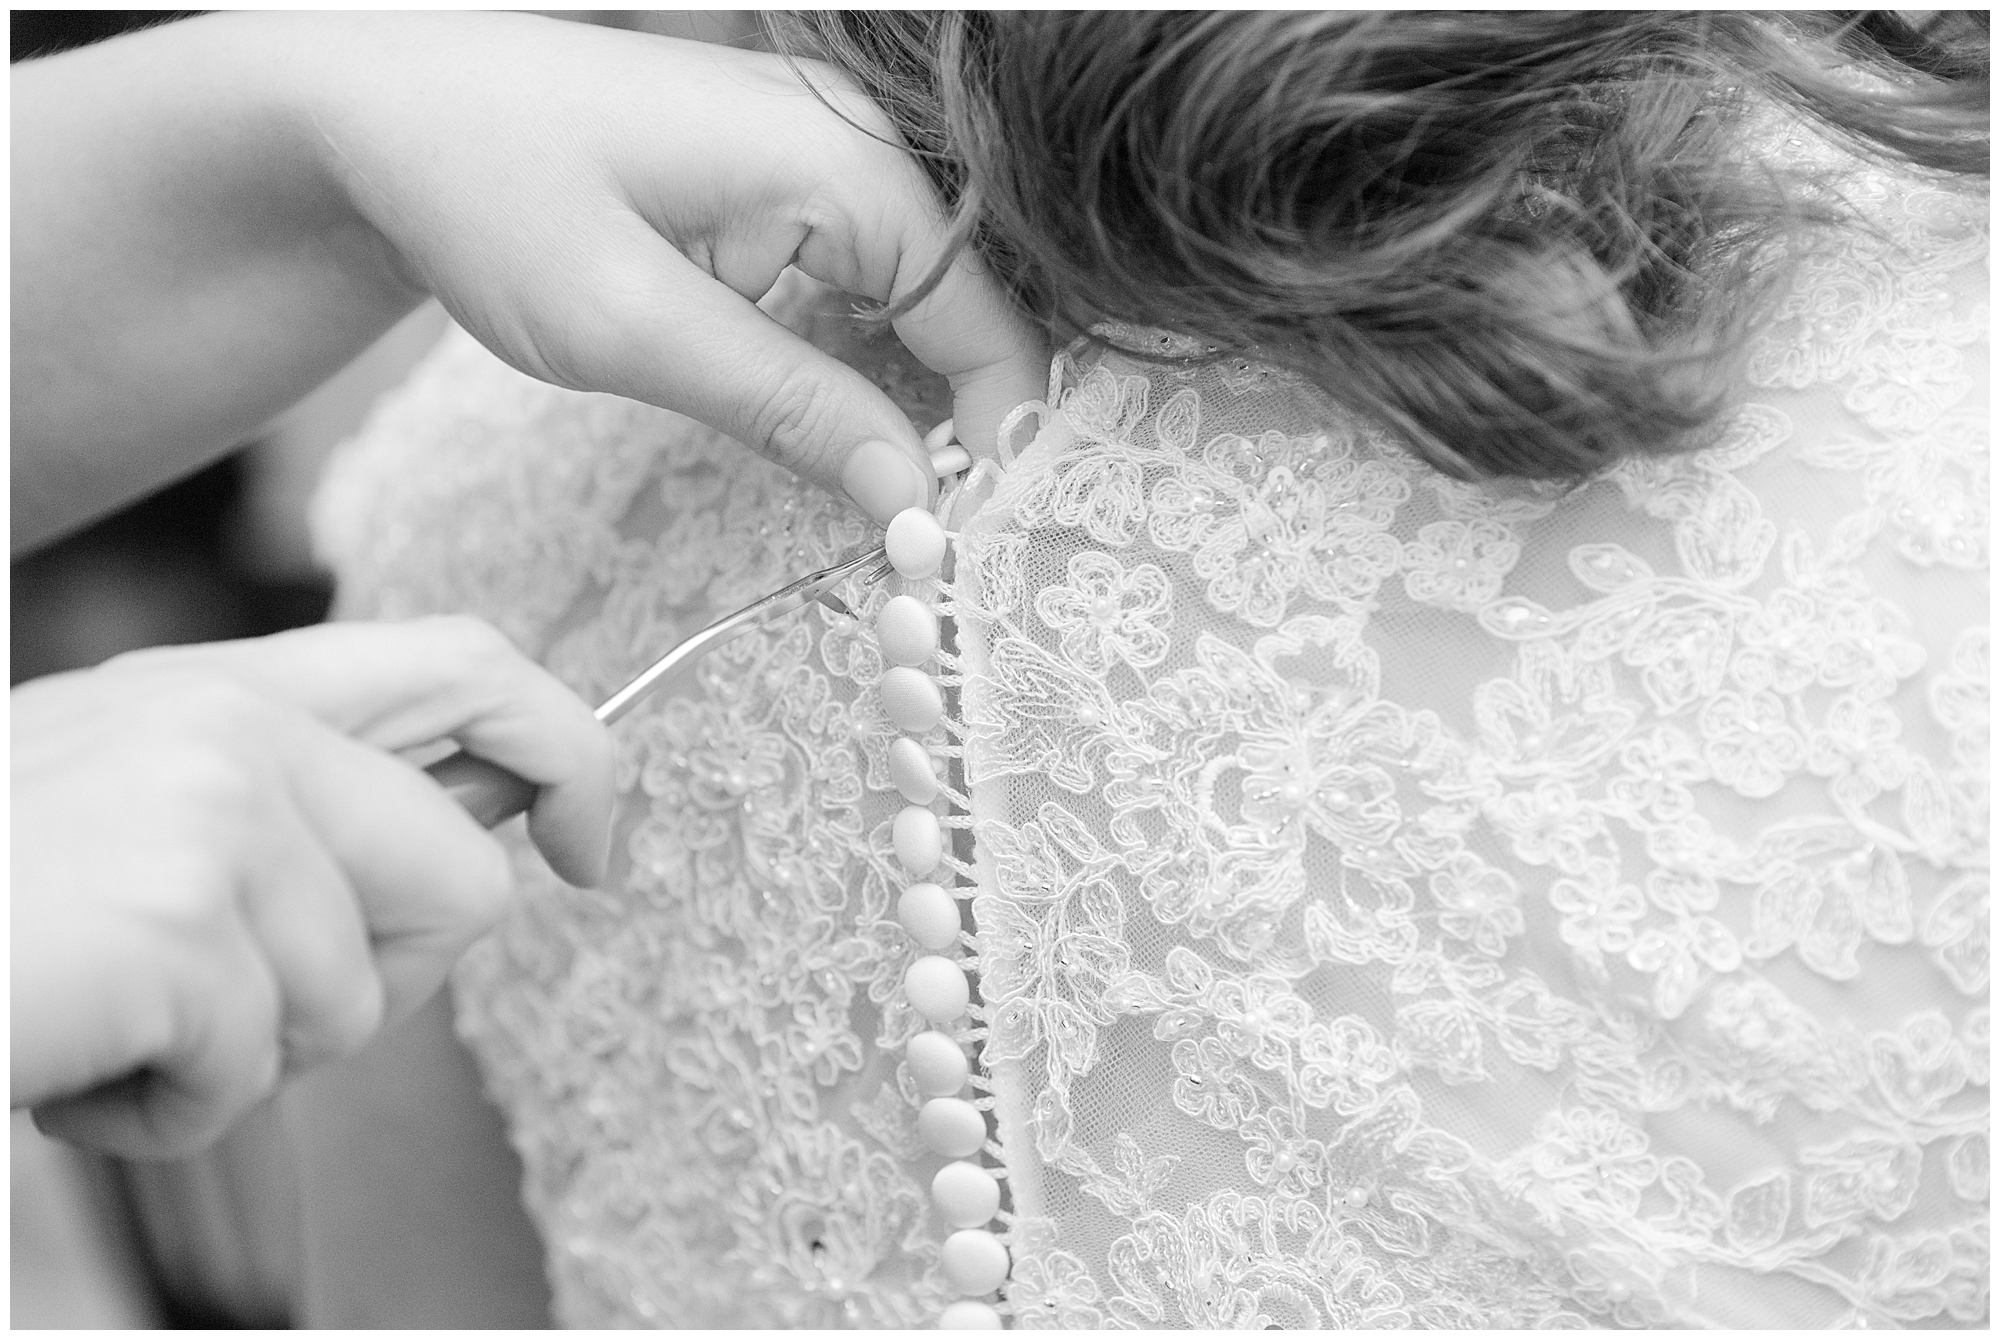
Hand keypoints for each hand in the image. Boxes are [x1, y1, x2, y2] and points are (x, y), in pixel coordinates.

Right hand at [10, 617, 613, 1157]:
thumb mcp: (136, 816)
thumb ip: (295, 813)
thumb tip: (483, 855)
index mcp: (224, 687)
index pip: (468, 663)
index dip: (569, 753)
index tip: (597, 847)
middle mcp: (231, 724)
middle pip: (461, 880)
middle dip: (376, 975)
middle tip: (227, 1000)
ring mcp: (210, 812)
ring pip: (361, 997)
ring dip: (242, 1052)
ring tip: (108, 1018)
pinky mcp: (180, 913)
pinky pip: (260, 1065)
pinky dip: (168, 1106)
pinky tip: (71, 1057)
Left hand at [12, 14, 1045, 551]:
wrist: (383, 106)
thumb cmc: (487, 195)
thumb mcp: (633, 327)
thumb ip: (790, 407)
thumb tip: (916, 496)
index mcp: (845, 163)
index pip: (988, 326)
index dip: (993, 443)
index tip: (957, 548)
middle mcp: (859, 142)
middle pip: (974, 313)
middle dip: (961, 428)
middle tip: (919, 541)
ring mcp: (827, 151)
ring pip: (929, 304)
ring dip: (913, 402)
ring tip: (881, 497)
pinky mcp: (790, 177)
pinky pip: (872, 280)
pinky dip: (864, 361)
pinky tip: (832, 425)